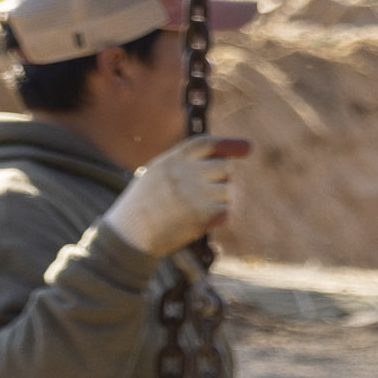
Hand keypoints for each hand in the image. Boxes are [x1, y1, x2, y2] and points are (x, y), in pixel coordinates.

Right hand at [107, 137, 248, 255]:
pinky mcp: (202, 215)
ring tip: (197, 208)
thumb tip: (224, 156)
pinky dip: (220, 216)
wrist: (130, 234)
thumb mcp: (157, 173)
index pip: (207, 144)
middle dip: (223, 178)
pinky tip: (201, 221)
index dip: (229, 144)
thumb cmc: (145, 203)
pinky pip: (227, 210)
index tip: (248, 148)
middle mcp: (185, 173)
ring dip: (221, 199)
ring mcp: (194, 193)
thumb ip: (185, 163)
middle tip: (207, 191)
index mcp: (172, 160)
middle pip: (225, 167)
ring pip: (229, 190)